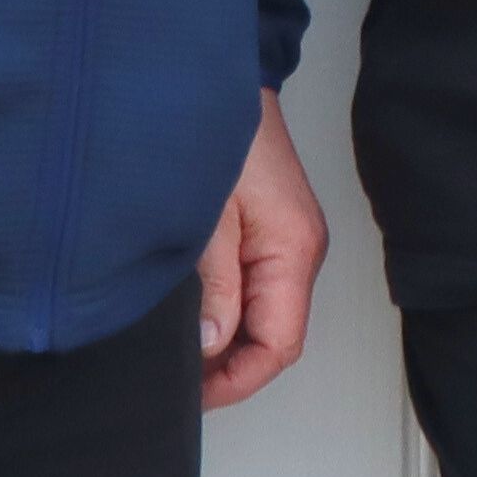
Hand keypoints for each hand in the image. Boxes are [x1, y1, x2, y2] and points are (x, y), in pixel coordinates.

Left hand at [196, 94, 328, 411]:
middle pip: (275, 338)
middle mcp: (300, 252)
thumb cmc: (221, 135)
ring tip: (177, 352)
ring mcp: (288, 242)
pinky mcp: (271, 232)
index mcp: (292, 251)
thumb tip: (210, 347)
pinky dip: (227, 311)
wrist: (221, 82)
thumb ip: (214, 286)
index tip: (191, 394)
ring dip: (225, 342)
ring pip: (264, 318)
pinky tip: (192, 315)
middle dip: (228, 368)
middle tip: (175, 380)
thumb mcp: (207, 218)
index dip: (236, 380)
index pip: (278, 345)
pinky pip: (256, 290)